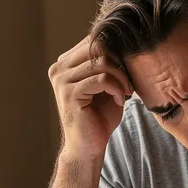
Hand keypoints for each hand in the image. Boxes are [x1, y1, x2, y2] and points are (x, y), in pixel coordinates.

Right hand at [48, 36, 133, 160]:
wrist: (89, 146)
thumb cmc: (99, 117)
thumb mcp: (106, 84)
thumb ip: (108, 63)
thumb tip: (122, 41)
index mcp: (65, 63)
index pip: (93, 41)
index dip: (115, 52)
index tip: (127, 72)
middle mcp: (59, 69)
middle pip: (97, 47)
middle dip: (119, 63)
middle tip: (128, 82)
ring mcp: (62, 80)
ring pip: (101, 62)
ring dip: (121, 77)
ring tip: (126, 92)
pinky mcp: (69, 93)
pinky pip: (101, 79)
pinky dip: (117, 88)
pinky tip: (120, 100)